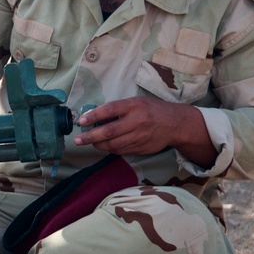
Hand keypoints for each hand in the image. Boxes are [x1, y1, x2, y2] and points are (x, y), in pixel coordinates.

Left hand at [74, 97, 215, 166]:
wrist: (175, 124)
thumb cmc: (152, 110)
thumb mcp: (137, 102)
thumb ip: (119, 108)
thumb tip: (94, 116)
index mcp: (135, 106)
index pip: (110, 110)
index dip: (94, 116)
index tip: (82, 121)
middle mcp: (137, 121)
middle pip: (109, 131)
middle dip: (91, 137)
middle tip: (78, 140)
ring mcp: (140, 137)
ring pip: (114, 144)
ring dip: (99, 145)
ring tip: (90, 142)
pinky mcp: (142, 148)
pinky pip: (121, 151)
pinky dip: (110, 149)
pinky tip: (105, 146)